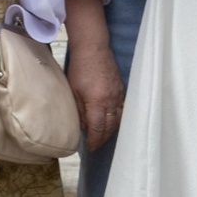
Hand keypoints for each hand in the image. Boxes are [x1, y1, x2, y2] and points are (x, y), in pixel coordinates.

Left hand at [64, 29, 123, 152]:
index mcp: (97, 102)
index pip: (98, 128)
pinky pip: (122, 110)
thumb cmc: (80, 68)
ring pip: (118, 119)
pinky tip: (111, 121)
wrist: (93, 48)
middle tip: (96, 145)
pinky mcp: (121, 90)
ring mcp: (118, 95)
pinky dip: (117, 119)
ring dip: (111, 130)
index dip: (94, 140)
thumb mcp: (74, 90)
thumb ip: (79, 110)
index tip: (89, 147)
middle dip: (103, 138)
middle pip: (110, 126)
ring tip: (103, 136)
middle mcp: (111, 101)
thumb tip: (83, 126)